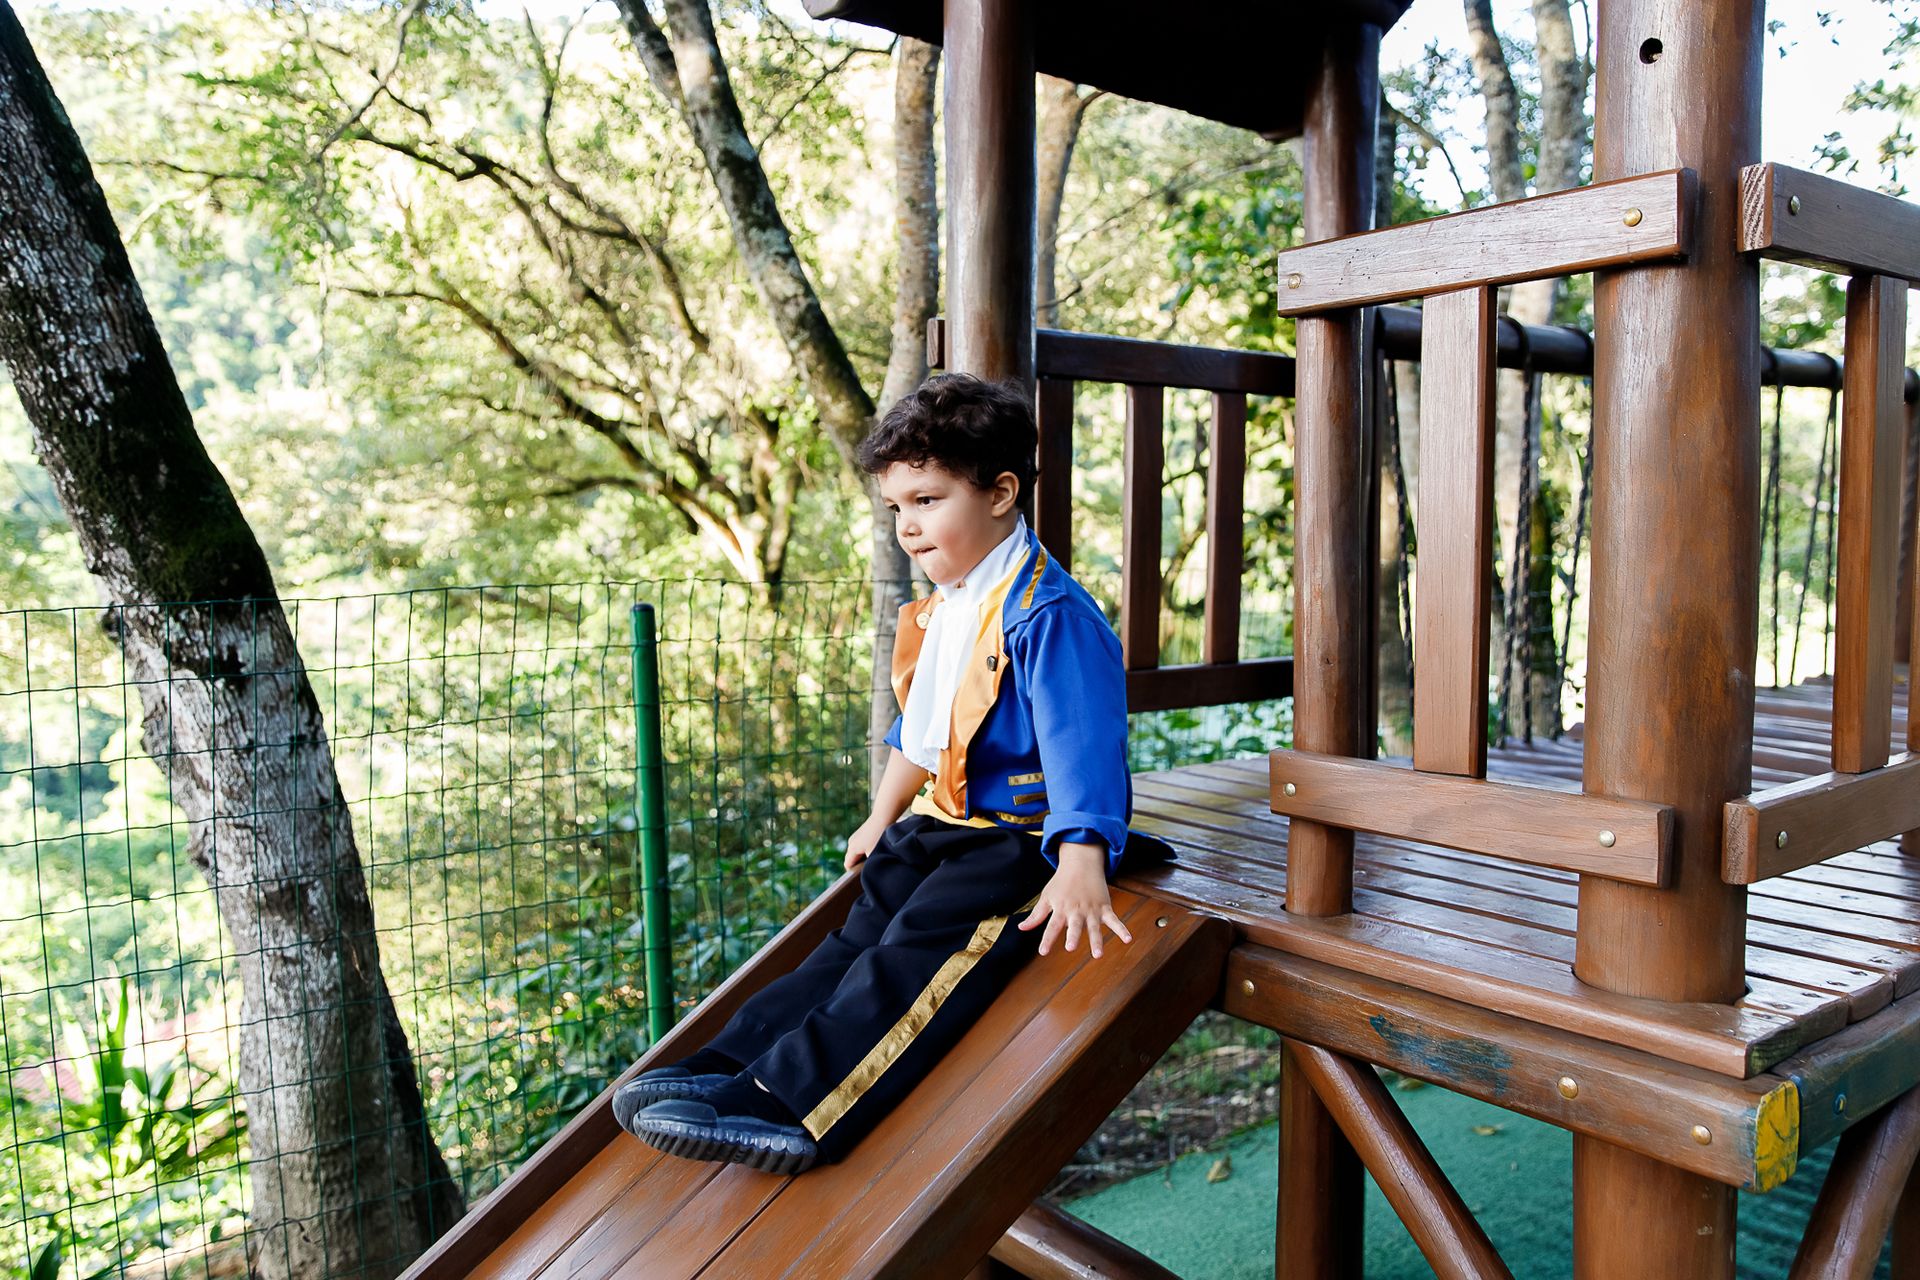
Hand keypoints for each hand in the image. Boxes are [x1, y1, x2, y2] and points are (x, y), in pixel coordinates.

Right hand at [844, 816, 889, 870]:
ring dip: (865, 856)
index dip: (854, 872)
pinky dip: (868, 849)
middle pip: (852, 859)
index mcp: (852, 848)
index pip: (848, 865)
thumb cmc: (879, 836)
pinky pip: (862, 845)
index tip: (865, 874)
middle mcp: (851, 842)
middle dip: (860, 864)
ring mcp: (856, 836)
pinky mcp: (863, 832)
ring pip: (858, 852)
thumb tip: (869, 871)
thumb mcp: (874, 854)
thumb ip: (869, 864)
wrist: (884, 816)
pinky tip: (877, 847)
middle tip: (872, 866)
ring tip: (876, 855)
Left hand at [1017, 845, 1131, 958]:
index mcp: (1060, 909)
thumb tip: (1021, 928)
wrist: (1081, 863)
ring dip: (1097, 940)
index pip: (1051, 926)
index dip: (1047, 939)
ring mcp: (1092, 909)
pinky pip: (1114, 920)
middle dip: (1073, 936)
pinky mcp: (1104, 907)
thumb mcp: (1047, 897)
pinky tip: (1128, 939)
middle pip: (1074, 925)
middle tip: (1070, 947)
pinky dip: (1122, 929)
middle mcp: (1076, 910)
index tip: (1043, 952)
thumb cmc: (1061, 882)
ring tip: (1098, 955)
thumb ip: (1037, 915)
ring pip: (1094, 927)